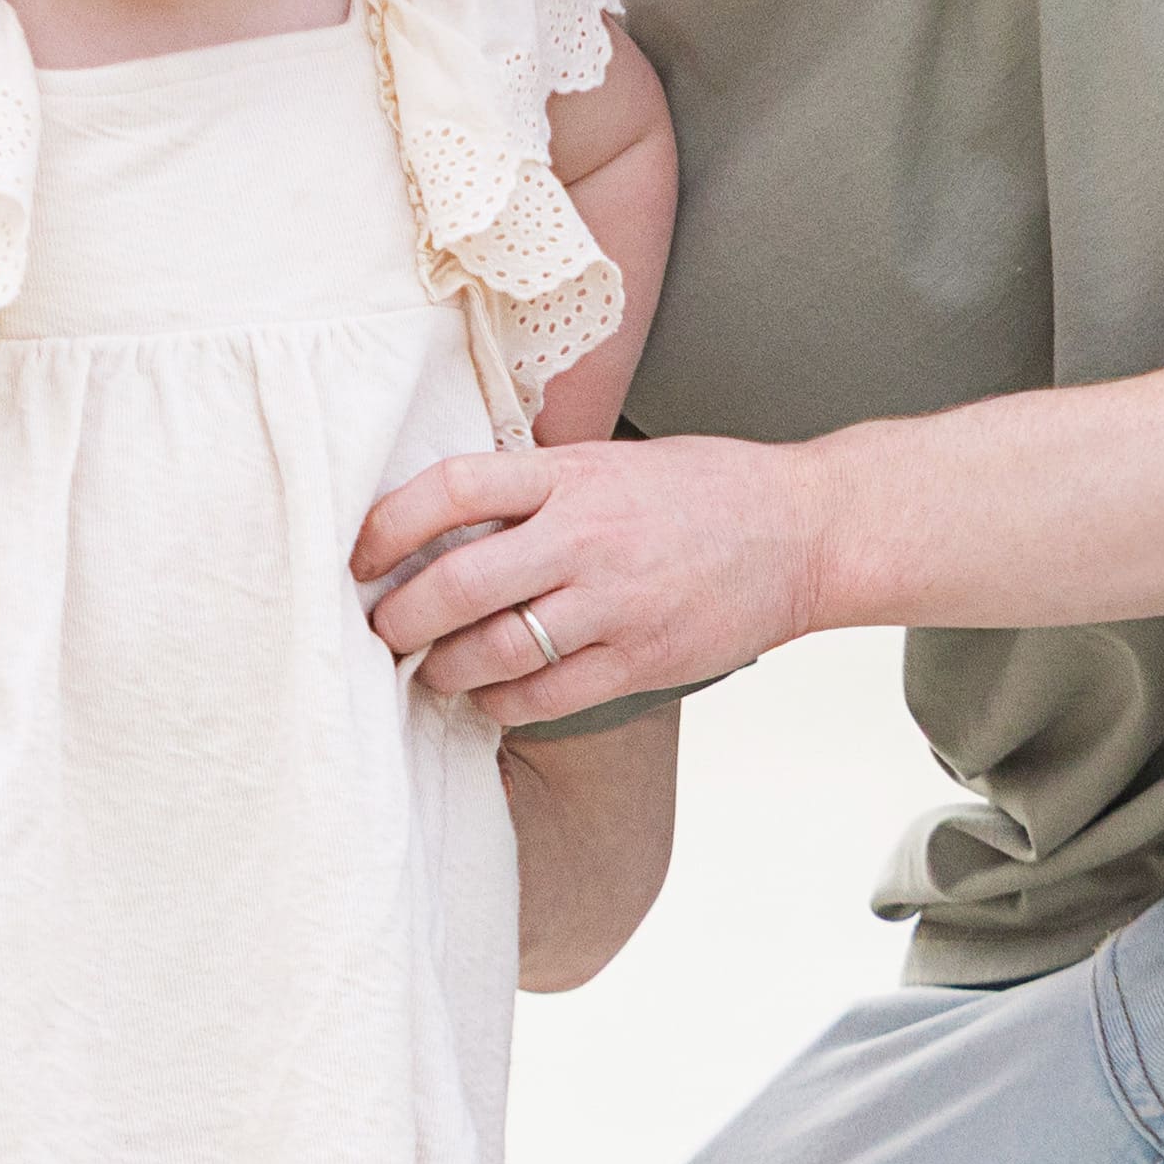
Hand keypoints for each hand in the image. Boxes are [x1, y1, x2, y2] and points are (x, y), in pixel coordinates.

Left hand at [354, 431, 824, 725]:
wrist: (805, 530)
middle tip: (381, 630)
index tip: (358, 554)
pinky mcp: (642, 658)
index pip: (452, 489)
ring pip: (495, 650)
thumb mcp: (613, 460)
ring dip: (444, 670)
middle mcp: (586, 536)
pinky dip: (502, 703)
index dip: (387, 524)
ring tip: (429, 671)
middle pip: (457, 582)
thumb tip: (446, 518)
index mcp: (572, 475)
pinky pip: (546, 696)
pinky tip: (491, 697)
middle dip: (399, 617)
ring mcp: (615, 603)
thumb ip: (538, 486)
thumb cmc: (704, 490)